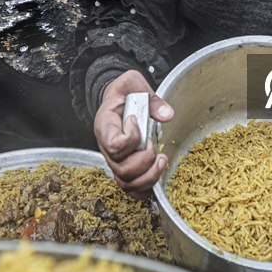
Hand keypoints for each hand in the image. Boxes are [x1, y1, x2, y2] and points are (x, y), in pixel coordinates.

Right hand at [94, 70, 173, 199]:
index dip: (131, 138)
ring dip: (149, 175)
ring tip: (161, 160)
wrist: (117, 99)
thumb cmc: (123, 92)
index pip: (114, 144)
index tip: (136, 121)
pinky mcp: (123, 166)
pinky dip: (144, 188)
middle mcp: (106, 146)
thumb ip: (150, 97)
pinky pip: (130, 188)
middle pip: (121, 168)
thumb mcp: (133, 83)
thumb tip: (167, 115)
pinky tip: (157, 175)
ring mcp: (114, 159)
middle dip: (144, 160)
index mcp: (105, 125)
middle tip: (153, 145)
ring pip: (125, 182)